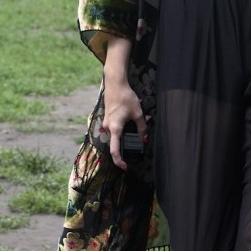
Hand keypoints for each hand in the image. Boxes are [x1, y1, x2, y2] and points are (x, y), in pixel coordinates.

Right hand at [100, 36, 146, 169]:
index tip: (125, 166)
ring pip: (117, 133)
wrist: (115, 84)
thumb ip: (141, 127)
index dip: (119, 160)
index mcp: (115, 128)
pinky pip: (115, 127)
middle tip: (138, 141)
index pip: (114, 150)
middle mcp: (108, 127)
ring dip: (127, 132)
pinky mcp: (108, 117)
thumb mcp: (138, 113)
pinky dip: (124, 126)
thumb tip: (144, 138)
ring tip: (137, 121)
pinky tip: (131, 116)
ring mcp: (107, 122)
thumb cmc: (126, 98)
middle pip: (116, 142)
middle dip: (127, 143)